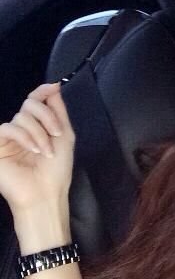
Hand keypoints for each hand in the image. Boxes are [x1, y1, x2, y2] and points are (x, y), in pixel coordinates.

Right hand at [0, 82, 74, 214]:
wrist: (45, 193)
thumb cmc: (56, 170)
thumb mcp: (64, 136)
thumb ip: (58, 111)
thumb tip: (54, 85)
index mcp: (37, 127)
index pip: (35, 101)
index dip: (42, 91)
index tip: (53, 87)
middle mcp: (22, 129)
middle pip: (30, 105)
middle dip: (47, 117)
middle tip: (57, 134)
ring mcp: (8, 138)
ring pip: (21, 116)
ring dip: (39, 133)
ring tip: (46, 152)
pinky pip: (7, 128)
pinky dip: (25, 137)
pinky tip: (34, 150)